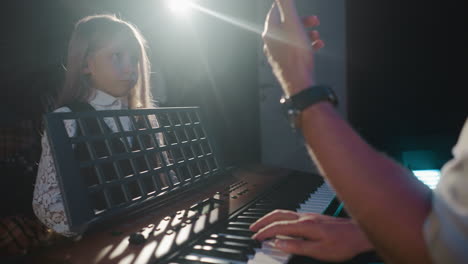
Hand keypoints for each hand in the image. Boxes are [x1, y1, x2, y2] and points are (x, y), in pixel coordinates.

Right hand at [250, 210, 373, 261]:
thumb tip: (278, 244)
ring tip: (263, 225)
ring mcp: (310, 216)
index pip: (278, 227)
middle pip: (278, 215)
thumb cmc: (344, 244)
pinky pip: (292, 214)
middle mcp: (306, 217)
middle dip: (263, 221)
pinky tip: (282, 224)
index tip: (256, 238)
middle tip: (253, 228)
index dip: (265, 232)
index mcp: (305, 225)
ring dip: (271, 218)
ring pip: (285, 213)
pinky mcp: (315, 217)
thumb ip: (296, 246)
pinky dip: (281, 218)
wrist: (361, 234)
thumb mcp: (319, 251)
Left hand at [262, 0, 323, 95]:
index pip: (274, 11)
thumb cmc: (295, 53)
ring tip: (317, 36)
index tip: (292, 3)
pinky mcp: (286, 63)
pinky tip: (317, 46)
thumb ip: (286, 5)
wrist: (298, 81)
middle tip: (315, 21)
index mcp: (270, 31)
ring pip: (292, 38)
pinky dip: (307, 45)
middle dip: (302, 21)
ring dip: (307, 33)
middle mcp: (271, 42)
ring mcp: (278, 54)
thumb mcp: (293, 23)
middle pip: (286, 25)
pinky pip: (296, 50)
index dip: (285, 5)